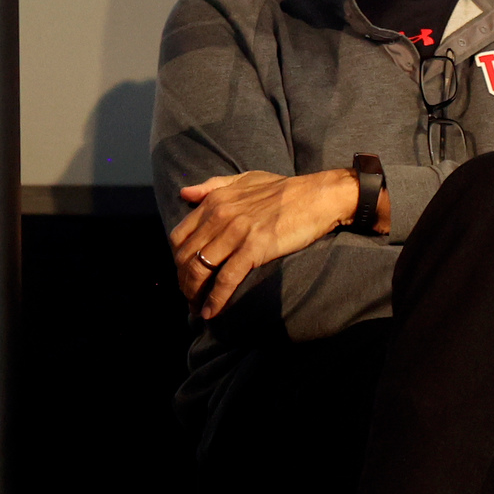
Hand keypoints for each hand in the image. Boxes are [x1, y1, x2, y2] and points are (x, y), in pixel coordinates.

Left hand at [172, 169, 365, 319]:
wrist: (316, 196)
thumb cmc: (282, 189)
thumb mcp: (243, 180)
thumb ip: (212, 186)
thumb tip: (184, 193)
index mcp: (215, 200)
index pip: (180, 236)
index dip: (177, 260)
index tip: (183, 274)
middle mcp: (220, 215)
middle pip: (187, 256)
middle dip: (183, 281)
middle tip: (188, 297)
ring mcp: (236, 232)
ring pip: (201, 268)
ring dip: (194, 293)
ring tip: (196, 308)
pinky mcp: (254, 248)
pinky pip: (226, 278)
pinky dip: (215, 299)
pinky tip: (210, 312)